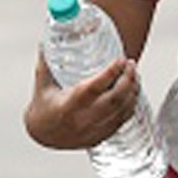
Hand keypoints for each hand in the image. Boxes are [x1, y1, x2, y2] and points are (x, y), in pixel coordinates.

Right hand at [25, 50, 141, 149]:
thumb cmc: (42, 108)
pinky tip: (132, 92)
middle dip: (127, 79)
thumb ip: (46, 62)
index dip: (111, 72)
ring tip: (135, 75)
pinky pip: (122, 120)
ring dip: (132, 91)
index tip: (120, 59)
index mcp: (68, 106)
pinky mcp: (101, 136)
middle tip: (130, 64)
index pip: (94, 88)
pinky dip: (130, 104)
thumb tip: (44, 40)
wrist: (42, 137)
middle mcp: (84, 119)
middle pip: (115, 99)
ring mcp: (94, 130)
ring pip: (122, 110)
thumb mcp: (42, 85)